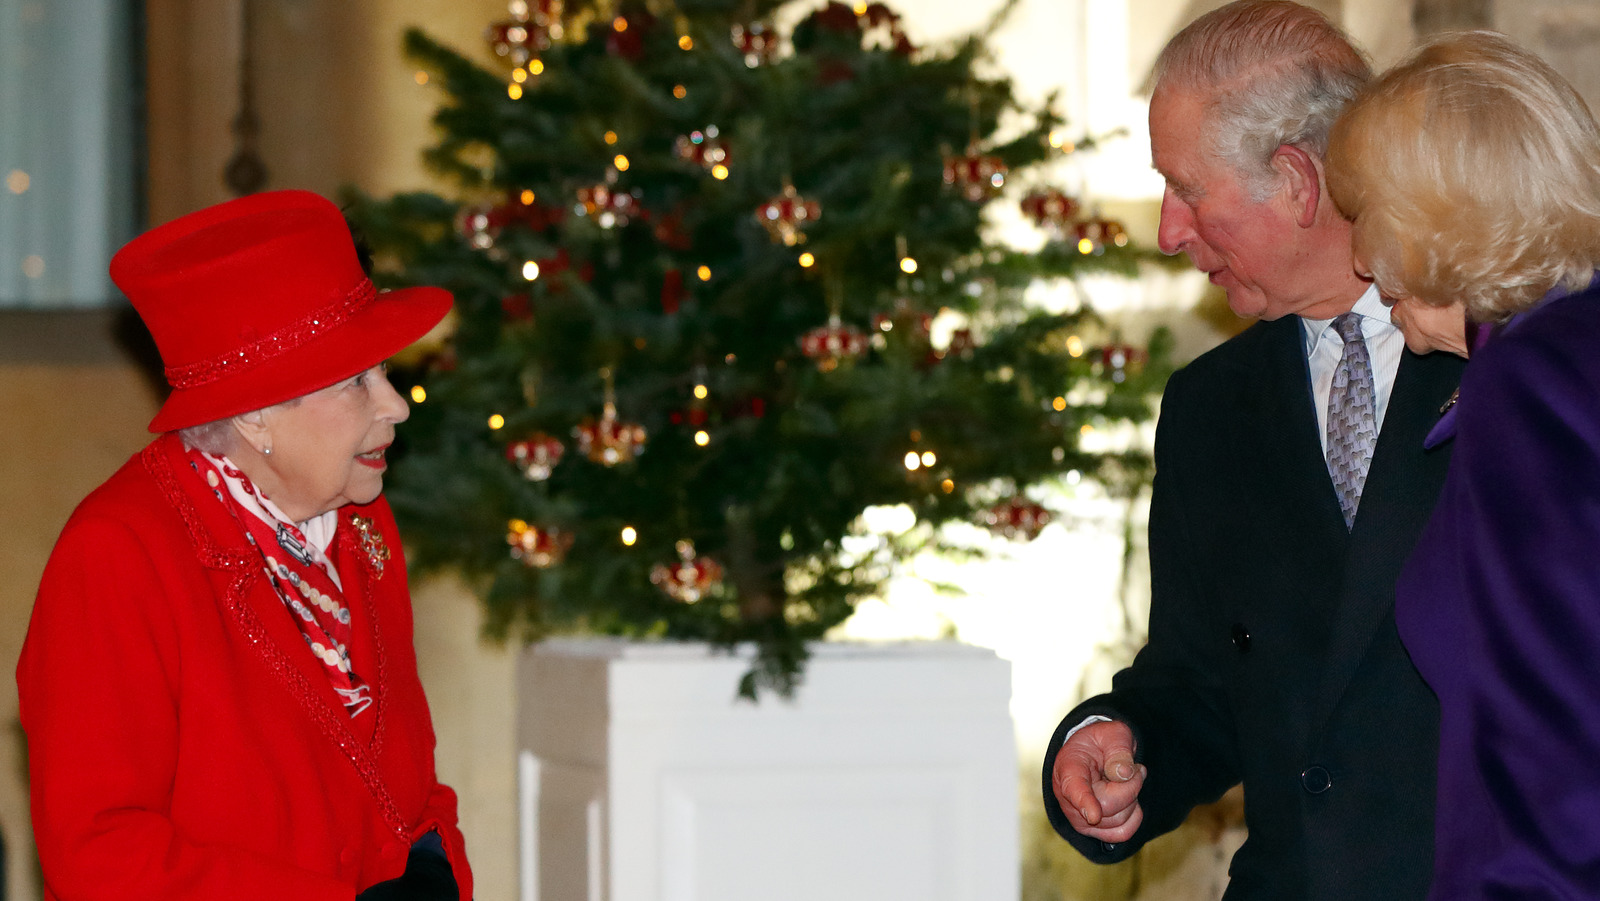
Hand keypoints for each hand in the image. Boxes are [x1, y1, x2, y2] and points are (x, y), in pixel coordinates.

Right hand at [1051, 719, 1146, 842]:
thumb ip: (1118, 750)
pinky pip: (1122, 833)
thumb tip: (1123, 775)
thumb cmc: (1101, 742)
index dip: (1085, 802)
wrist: (1094, 753)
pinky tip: (1129, 798)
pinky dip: (1133, 816)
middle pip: (1108, 807)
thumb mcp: (1112, 734)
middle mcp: (1068, 798)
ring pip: (1119, 821)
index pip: (1075, 789)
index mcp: (1069, 769)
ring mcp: (1079, 817)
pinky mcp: (1093, 829)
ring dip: (1133, 799)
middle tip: (1134, 768)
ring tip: (1125, 780)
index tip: (1093, 816)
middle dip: (1131, 787)